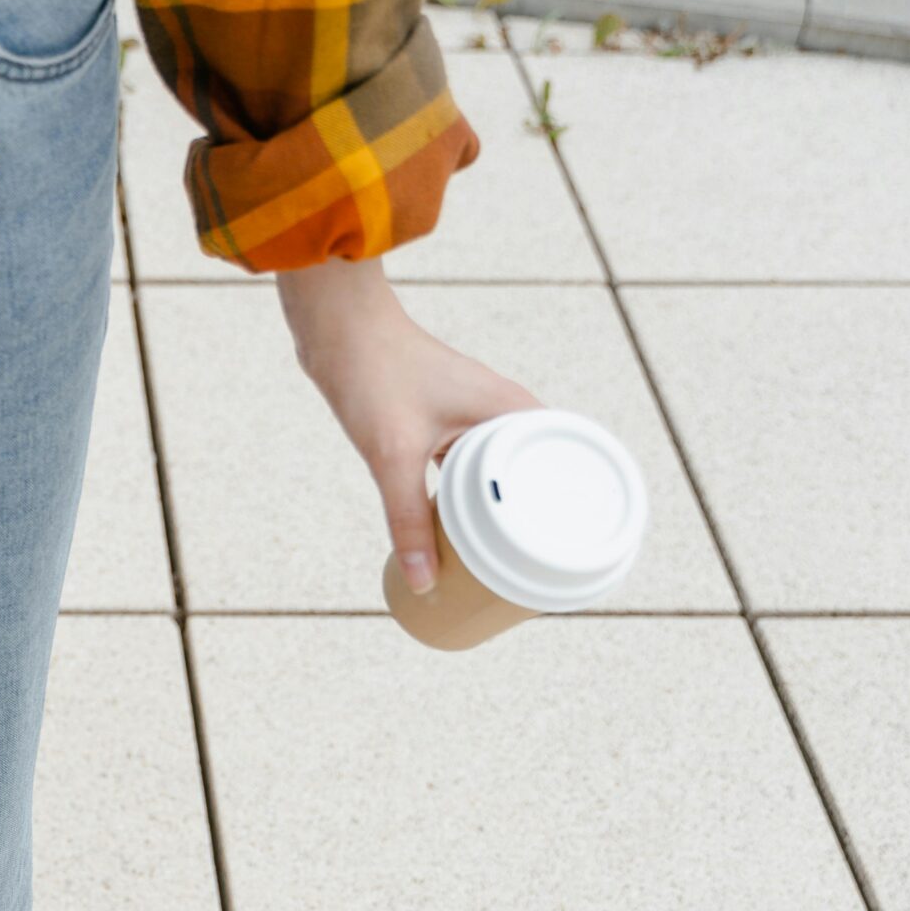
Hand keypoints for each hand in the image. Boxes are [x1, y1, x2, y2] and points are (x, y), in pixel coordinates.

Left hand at [277, 257, 539, 592]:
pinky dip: (465, 500)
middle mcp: (504, 414)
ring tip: (498, 566)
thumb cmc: (374, 373)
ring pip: (498, 477)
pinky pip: (469, 471)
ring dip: (495, 515)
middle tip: (531, 579)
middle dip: (532, 527)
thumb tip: (421, 583)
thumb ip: (407, 520)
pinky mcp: (445, 423)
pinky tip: (456, 531)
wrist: (337, 328)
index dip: (572, 515)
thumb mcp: (393, 456)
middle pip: (535, 480)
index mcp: (514, 413)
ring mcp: (474, 418)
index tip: (570, 560)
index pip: (568, 467)